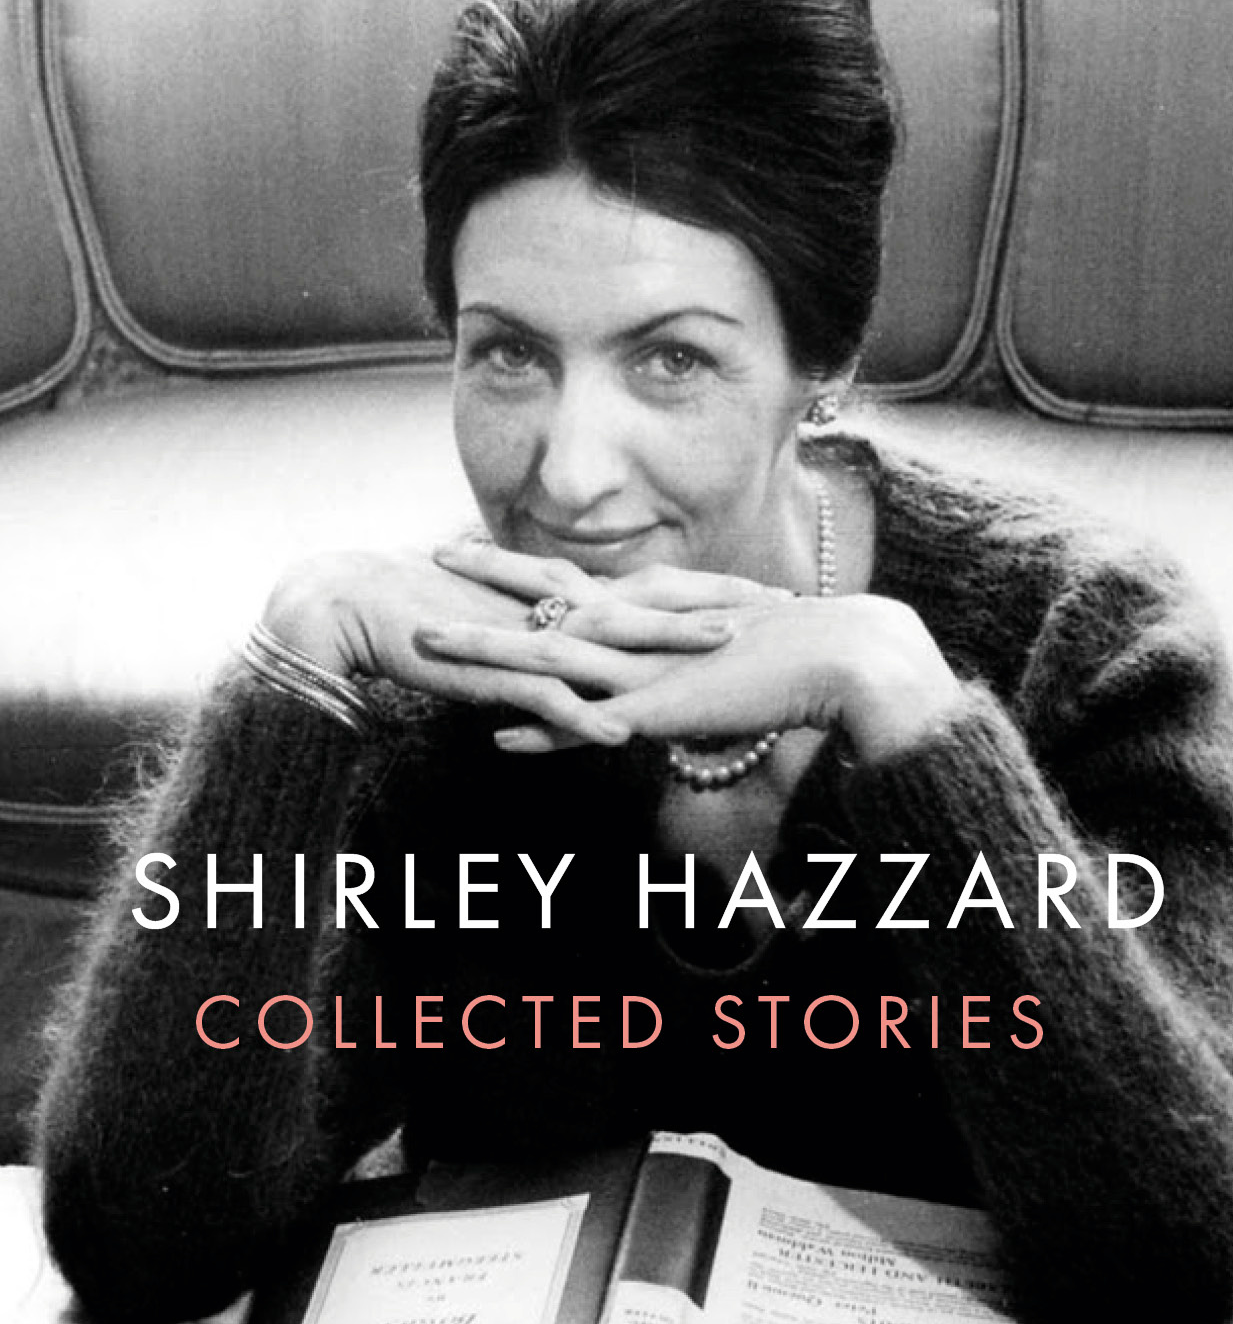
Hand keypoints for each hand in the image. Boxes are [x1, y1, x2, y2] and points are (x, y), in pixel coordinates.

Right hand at [258, 541, 744, 741]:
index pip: (653, 589)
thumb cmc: (432, 614)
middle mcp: (558, 608)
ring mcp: (529, 638)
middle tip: (784, 608)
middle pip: (654, 603)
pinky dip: (583, 715)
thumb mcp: (513, 625)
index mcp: (565, 596)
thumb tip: (593, 655)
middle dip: (719, 605)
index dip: (712, 591)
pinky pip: (545, 697)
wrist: (357, 603)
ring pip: (613, 642)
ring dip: (671, 646)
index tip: (769, 594)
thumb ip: (557, 637)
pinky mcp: (492, 671)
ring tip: (728, 652)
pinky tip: (621, 734)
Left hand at [422, 590, 965, 765]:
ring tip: (426, 647)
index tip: (478, 549)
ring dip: (484, 653)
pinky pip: (587, 723)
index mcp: (654, 610)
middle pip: (548, 594)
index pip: (576, 580)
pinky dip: (541, 732)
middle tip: (432, 550)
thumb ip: (689, 662)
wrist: (840, 657)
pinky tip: (498, 742)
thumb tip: (669, 678)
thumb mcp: (728, 655)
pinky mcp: (659, 709)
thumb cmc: (798, 660)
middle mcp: (639, 628)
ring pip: (547, 657)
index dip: (524, 565)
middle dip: (487, 575)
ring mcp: (644, 667)